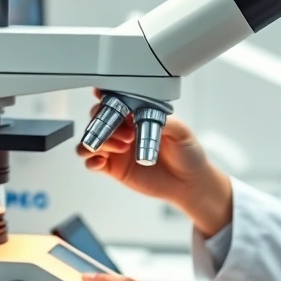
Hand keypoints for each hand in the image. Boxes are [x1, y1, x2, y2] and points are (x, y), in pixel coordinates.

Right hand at [78, 90, 232, 236]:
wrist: (189, 182)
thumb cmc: (187, 153)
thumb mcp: (181, 132)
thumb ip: (163, 121)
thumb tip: (146, 113)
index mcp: (138, 114)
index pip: (115, 101)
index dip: (105, 98)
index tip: (101, 97)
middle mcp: (125, 129)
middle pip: (98, 118)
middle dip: (104, 123)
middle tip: (127, 135)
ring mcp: (117, 148)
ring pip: (91, 139)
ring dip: (98, 141)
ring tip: (120, 149)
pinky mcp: (114, 167)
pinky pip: (92, 162)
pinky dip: (91, 160)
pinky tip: (101, 162)